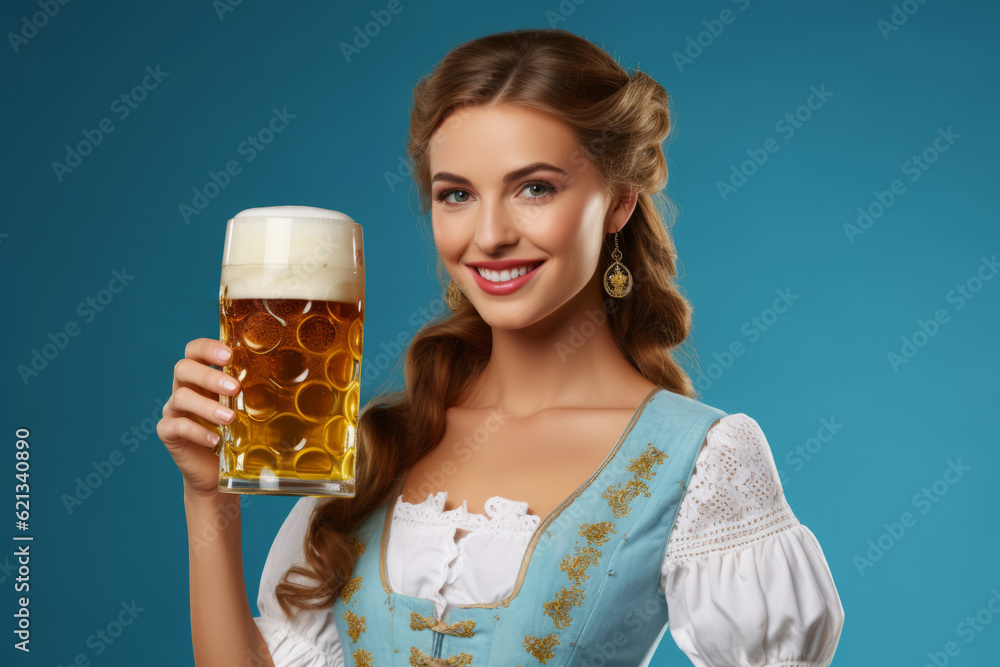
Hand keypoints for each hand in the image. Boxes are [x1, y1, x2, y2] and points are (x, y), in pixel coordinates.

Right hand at [157, 338, 240, 496]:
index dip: (207, 348)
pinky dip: (197, 432)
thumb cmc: (234, 433)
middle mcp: (184, 388)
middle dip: (209, 376)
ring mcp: (174, 410)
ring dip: (207, 406)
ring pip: (180, 398)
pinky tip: (215, 439)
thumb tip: (283, 378)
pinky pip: (176, 426)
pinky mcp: (168, 433)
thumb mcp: (244, 409)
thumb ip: (251, 392)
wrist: (216, 470)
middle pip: (183, 368)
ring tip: (230, 418)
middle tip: (234, 388)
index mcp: (201, 376)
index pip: (194, 351)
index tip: (228, 355)